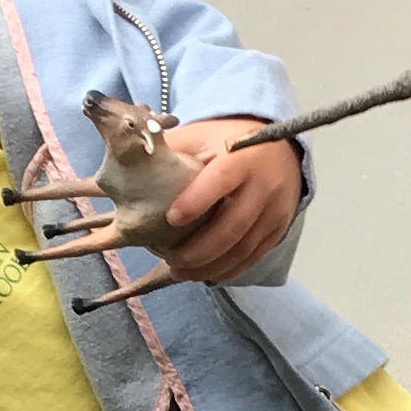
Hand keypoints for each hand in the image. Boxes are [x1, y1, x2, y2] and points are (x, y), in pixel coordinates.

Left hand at [154, 119, 301, 281]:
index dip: (195, 202)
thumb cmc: (230, 142)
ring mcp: (275, 210)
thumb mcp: (202, 136)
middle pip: (232, 227)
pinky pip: (253, 257)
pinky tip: (203, 273)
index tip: (171, 219)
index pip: (220, 181)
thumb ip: (172, 150)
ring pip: (242, 249)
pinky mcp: (279, 228)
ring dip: (209, 267)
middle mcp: (264, 186)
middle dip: (197, 251)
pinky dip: (227, 270)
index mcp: (242, 158)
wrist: (279, 148)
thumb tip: (130, 162)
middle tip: (170, 260)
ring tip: (180, 272)